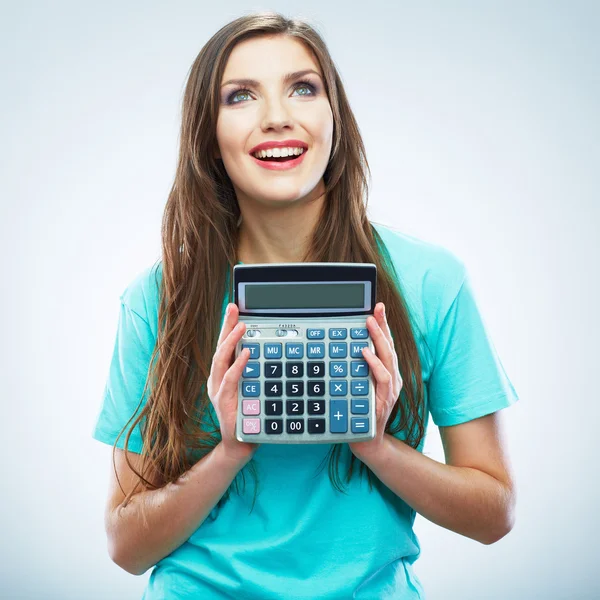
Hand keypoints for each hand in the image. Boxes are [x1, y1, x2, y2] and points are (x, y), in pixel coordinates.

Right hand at [206, 303, 259, 463]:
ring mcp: (218, 391)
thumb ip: (257, 372)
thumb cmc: (249, 415)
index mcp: (223, 375)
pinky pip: (230, 380)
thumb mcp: (254, 388)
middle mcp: (217, 380)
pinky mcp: (223, 402)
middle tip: (233, 307)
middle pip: (219, 347)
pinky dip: (237, 365)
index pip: (224, 345)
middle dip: (226, 326)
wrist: (240, 445)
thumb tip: (272, 350)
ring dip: (231, 341)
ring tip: (241, 325)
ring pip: (220, 360)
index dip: (228, 326)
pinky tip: (246, 353)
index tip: (234, 308)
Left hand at [348, 302, 402, 461]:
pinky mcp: (384, 400)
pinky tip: (365, 353)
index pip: (386, 344)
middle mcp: (392, 378)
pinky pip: (382, 378)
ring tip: (369, 323)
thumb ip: (355, 369)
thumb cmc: (360, 412)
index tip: (377, 307)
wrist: (366, 442)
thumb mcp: (357, 385)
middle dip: (383, 325)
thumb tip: (341, 347)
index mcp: (387, 372)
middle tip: (376, 308)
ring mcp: (390, 389)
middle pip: (389, 346)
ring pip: (388, 358)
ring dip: (379, 339)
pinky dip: (375, 364)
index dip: (383, 325)